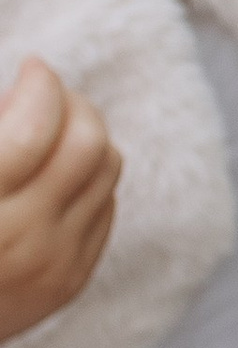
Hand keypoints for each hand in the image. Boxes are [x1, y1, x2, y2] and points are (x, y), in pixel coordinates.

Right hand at [0, 53, 119, 341]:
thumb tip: (18, 93)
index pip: (36, 127)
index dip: (41, 84)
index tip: (31, 67)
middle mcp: (20, 238)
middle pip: (88, 144)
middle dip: (73, 103)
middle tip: (46, 93)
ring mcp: (53, 263)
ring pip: (108, 170)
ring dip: (86, 135)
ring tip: (50, 129)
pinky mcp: (71, 279)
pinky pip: (106, 205)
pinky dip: (89, 177)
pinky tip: (54, 173)